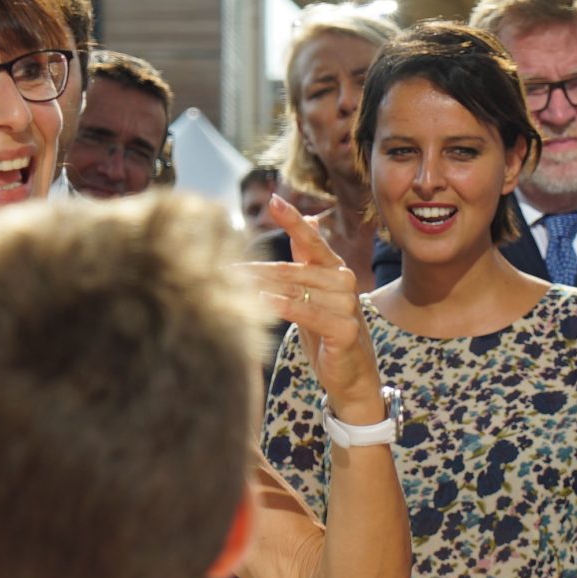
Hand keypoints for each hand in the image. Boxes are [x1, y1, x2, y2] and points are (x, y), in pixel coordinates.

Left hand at [246, 195, 382, 422]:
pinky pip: (308, 312)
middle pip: (292, 269)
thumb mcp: (314, 294)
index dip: (292, 219)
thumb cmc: (328, 335)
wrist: (351, 377)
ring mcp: (348, 304)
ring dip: (263, 291)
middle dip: (257, 271)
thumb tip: (309, 220)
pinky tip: (261, 302)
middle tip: (225, 270)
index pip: (312, 239)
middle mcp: (344, 281)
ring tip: (234, 290)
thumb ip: (308, 259)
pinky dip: (283, 307)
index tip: (273, 200)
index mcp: (336, 269)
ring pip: (296, 290)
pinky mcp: (345, 329)